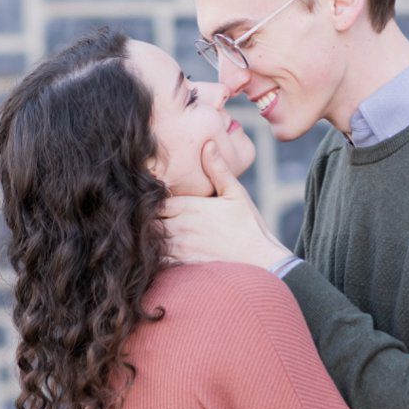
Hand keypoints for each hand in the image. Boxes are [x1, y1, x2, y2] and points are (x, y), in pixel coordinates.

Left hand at [158, 143, 291, 270]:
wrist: (261, 261)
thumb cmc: (249, 226)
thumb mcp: (236, 193)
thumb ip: (218, 169)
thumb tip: (208, 144)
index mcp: (191, 206)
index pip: (156, 200)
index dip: (152, 199)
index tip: (153, 199)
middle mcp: (182, 226)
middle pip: (150, 219)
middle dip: (148, 217)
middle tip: (147, 215)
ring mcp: (181, 247)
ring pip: (151, 239)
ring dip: (149, 236)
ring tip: (151, 233)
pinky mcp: (183, 265)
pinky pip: (158, 260)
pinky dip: (155, 254)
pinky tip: (160, 251)